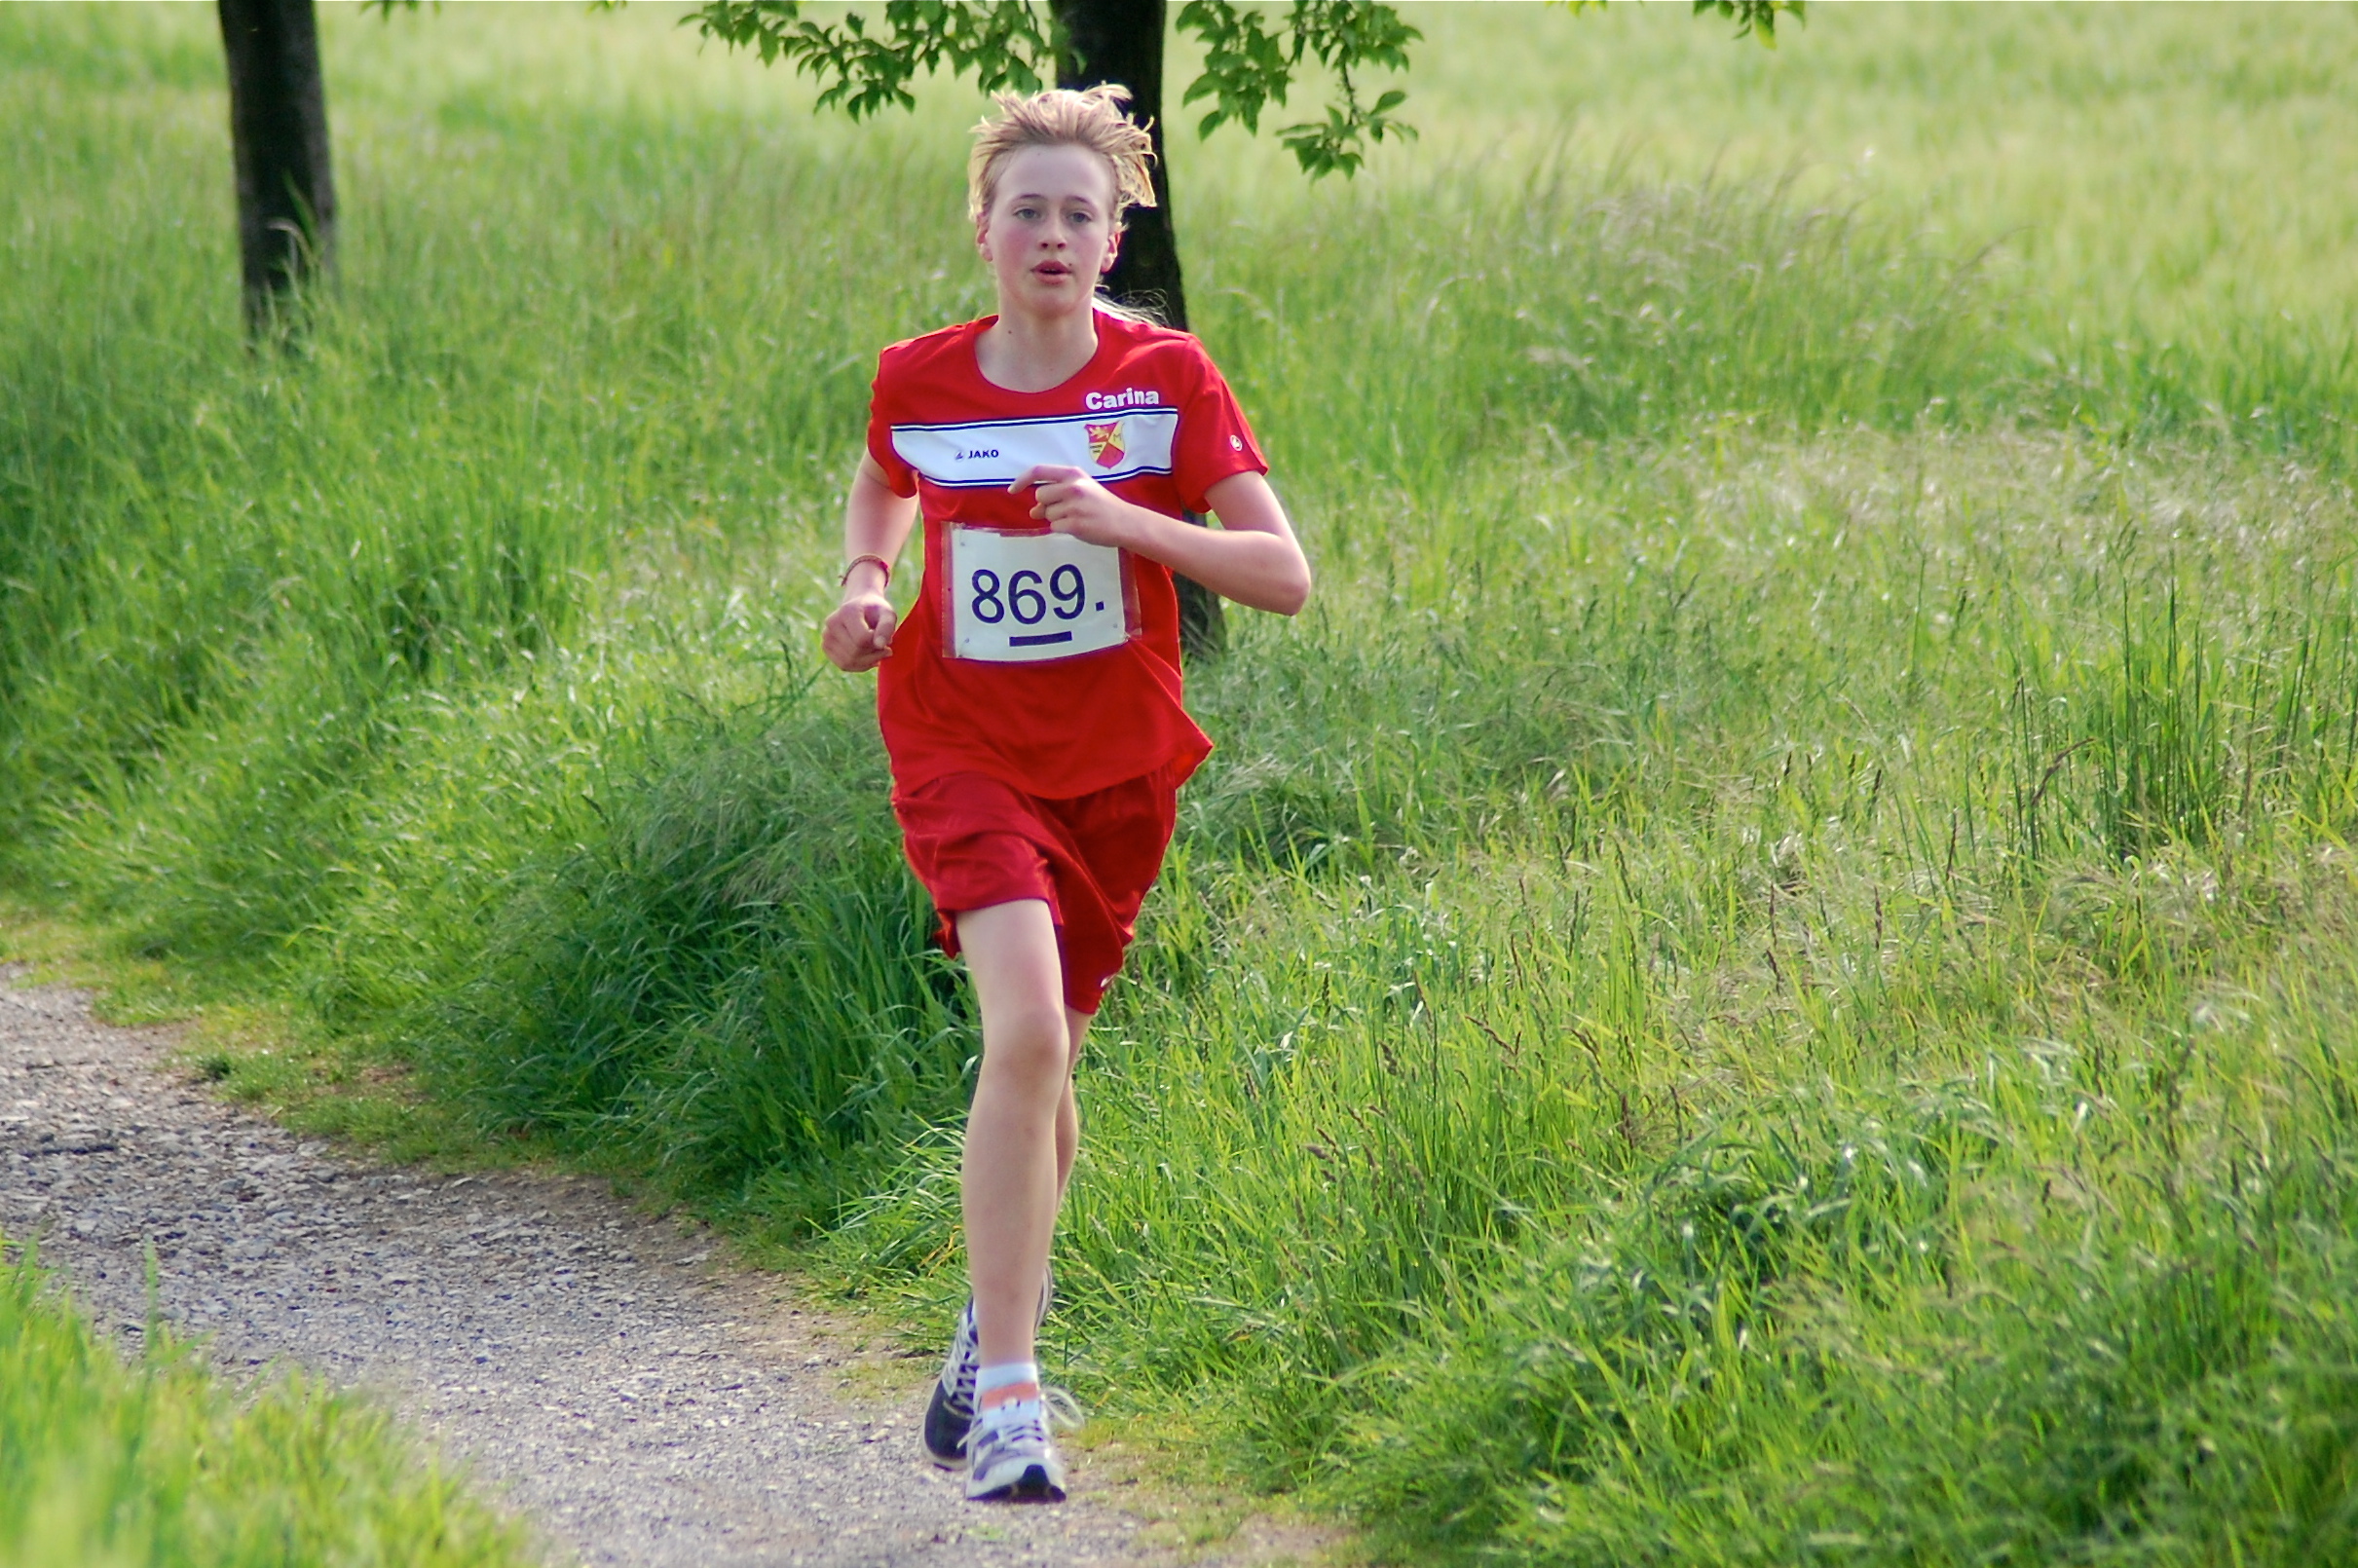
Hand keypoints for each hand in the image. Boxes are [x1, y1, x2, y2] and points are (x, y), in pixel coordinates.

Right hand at [823, 590, 897, 671]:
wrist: (862, 606)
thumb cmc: (877, 611)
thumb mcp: (888, 614)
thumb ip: (887, 627)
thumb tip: (880, 645)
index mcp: (847, 611)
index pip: (862, 639)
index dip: (878, 644)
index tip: (886, 638)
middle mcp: (832, 622)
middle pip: (854, 652)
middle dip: (874, 655)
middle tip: (886, 648)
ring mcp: (826, 635)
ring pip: (847, 662)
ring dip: (868, 662)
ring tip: (878, 653)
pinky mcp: (826, 646)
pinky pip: (843, 665)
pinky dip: (859, 666)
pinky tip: (869, 658)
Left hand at [1011, 464, 1136, 546]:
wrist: (1125, 522)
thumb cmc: (1102, 505)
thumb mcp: (1082, 490)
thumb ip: (1056, 494)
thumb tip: (1032, 511)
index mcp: (1073, 474)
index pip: (1039, 471)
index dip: (1022, 480)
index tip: (1013, 490)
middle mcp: (1073, 487)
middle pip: (1040, 495)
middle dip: (1046, 505)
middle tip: (1064, 510)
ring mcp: (1074, 506)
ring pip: (1046, 513)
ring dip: (1056, 518)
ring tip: (1076, 518)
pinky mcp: (1075, 524)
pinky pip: (1054, 527)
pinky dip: (1062, 529)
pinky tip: (1079, 527)